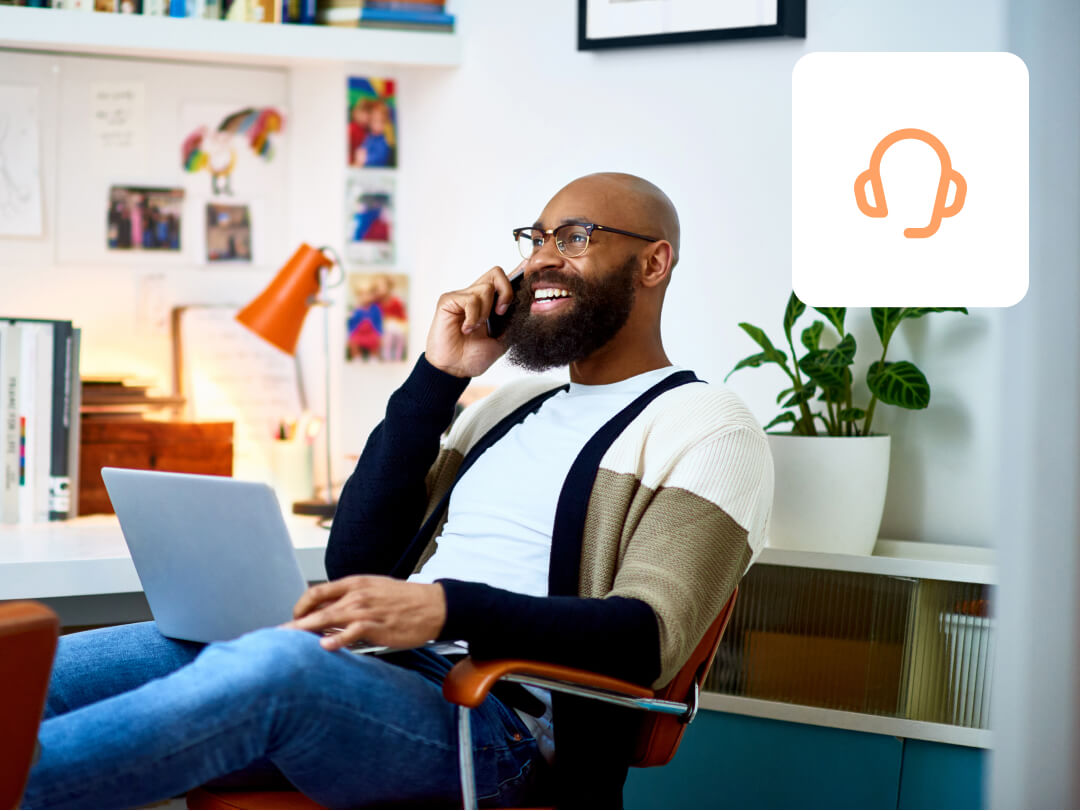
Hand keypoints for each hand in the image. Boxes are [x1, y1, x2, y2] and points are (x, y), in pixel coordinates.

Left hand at [283, 575, 446, 651]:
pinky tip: (325, 646)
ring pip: (329, 618)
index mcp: (355, 583)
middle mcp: (357, 594)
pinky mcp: (378, 626)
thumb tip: (328, 616)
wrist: (434, 605)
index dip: (300, 606)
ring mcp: (367, 610)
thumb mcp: (375, 591)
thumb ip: (351, 600)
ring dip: (306, 630)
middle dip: (294, 623)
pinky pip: (353, 632)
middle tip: (276, 635)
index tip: (293, 619)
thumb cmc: (405, 601)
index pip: (317, 592)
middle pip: (317, 607)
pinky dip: (338, 639)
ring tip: (288, 641)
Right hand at [424, 265, 520, 377]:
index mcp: (489, 303)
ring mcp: (461, 297)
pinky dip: (472, 317)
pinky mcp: (448, 300)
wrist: (455, 370)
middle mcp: (475, 296)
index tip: (523, 290)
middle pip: (496, 273)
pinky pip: (470, 299)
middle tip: (501, 313)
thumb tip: (527, 307)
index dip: (516, 278)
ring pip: (485, 288)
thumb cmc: (473, 356)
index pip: (503, 281)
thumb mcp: (502, 340)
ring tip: (476, 328)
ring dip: (485, 312)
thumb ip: (512, 323)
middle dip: (506, 292)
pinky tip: (466, 329)